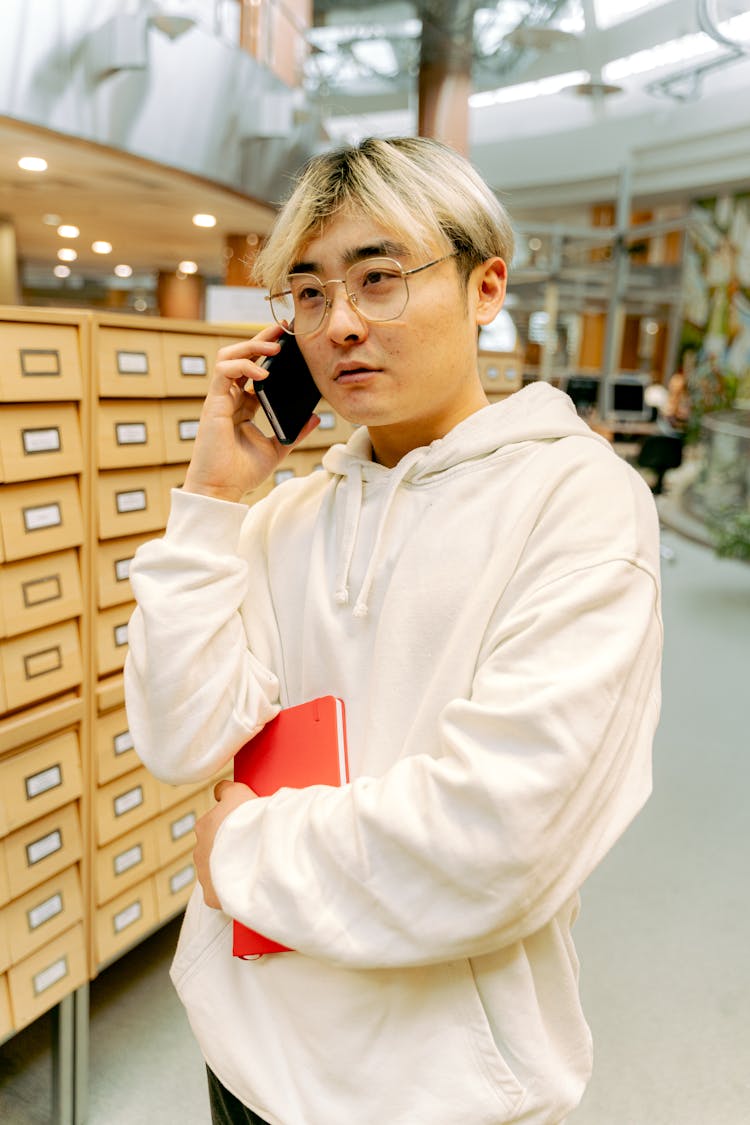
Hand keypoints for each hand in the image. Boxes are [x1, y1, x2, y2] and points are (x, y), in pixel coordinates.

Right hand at [182, 327, 319, 502]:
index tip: (290, 342)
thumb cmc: (242, 472)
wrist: (221, 489)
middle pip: (242, 356)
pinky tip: (262, 372)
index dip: (269, 353)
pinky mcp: (214, 403)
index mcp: (244, 405)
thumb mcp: (277, 448)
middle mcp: (231, 398)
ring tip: (275, 345)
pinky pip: (224, 372)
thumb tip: (316, 417)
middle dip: (262, 339)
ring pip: (229, 356)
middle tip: (284, 330)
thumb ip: (295, 432)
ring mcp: (221, 399)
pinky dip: (243, 366)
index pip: (255, 369)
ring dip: (251, 346)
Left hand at [194, 779, 258, 908]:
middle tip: (251, 849)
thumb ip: (227, 789)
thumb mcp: (239, 792)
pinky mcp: (212, 897)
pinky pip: (222, 895)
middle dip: (228, 850)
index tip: (242, 829)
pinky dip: (233, 892)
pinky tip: (248, 887)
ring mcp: (205, 875)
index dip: (228, 826)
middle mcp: (199, 850)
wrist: (255, 852)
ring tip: (253, 869)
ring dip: (231, 871)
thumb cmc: (248, 820)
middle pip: (214, 850)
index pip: (212, 824)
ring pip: (217, 873)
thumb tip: (219, 790)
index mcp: (204, 826)